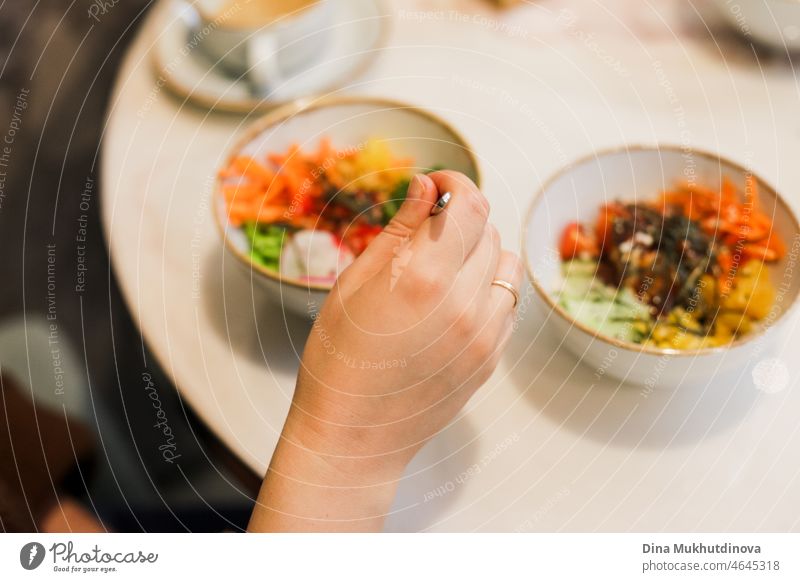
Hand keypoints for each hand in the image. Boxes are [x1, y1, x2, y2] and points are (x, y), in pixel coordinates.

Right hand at [248, 171, 522, 530]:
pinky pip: (507, 305)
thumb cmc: (339, 360)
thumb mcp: (356, 284)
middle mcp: (466, 305)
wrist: (352, 438)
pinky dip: (488, 291)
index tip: (438, 184)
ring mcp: (485, 336)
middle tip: (428, 232)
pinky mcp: (491, 359)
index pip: (471, 205)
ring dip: (480, 254)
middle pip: (489, 232)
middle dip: (461, 220)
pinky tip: (453, 303)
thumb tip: (426, 186)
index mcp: (426, 279)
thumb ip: (400, 230)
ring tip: (443, 270)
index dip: (457, 183)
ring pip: (505, 266)